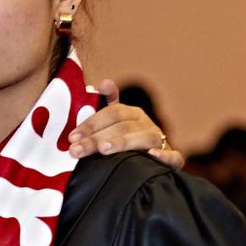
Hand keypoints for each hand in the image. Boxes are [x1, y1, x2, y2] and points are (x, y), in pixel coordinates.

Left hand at [67, 80, 182, 167]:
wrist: (151, 164)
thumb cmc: (126, 141)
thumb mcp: (114, 124)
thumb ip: (105, 106)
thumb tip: (104, 82)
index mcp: (132, 114)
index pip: (112, 113)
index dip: (91, 124)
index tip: (72, 137)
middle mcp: (147, 124)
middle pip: (122, 127)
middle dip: (96, 138)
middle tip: (77, 149)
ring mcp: (160, 140)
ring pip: (144, 138)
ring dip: (124, 143)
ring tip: (104, 149)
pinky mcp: (171, 158)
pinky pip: (173, 156)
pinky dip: (165, 156)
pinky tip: (153, 155)